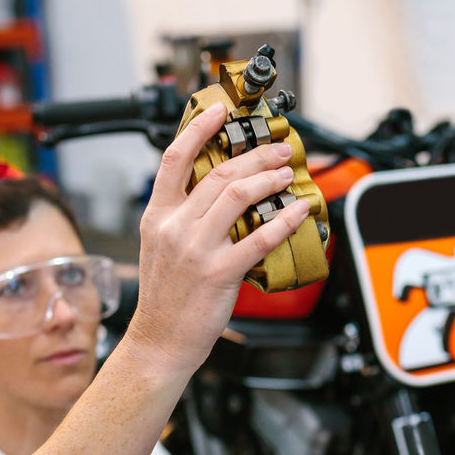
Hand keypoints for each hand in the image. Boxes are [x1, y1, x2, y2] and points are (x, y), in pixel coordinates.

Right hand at [127, 102, 309, 373]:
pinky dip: (283, 220)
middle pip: (219, 172)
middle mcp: (176, 228)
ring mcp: (197, 250)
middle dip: (254, 154)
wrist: (159, 343)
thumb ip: (180, 220)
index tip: (219, 112)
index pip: (175, 159)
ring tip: (286, 175)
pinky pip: (259, 238)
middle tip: (277, 150)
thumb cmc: (164, 301)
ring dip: (269, 179)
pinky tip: (297, 212)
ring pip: (239, 196)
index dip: (198, 129)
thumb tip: (214, 197)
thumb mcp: (159, 250)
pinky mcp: (220, 273)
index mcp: (158, 217)